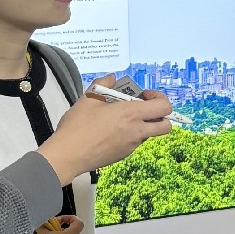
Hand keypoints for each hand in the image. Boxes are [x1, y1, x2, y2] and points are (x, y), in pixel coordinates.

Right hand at [39, 88, 172, 185]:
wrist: (68, 155)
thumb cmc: (78, 126)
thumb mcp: (88, 98)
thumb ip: (103, 84)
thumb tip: (112, 78)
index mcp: (131, 114)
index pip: (164, 107)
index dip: (160, 98)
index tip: (144, 95)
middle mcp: (137, 131)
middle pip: (166, 126)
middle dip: (161, 116)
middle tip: (143, 108)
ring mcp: (132, 145)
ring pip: (149, 134)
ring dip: (143, 124)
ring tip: (121, 118)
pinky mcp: (124, 155)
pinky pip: (135, 142)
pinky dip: (130, 134)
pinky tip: (111, 130)